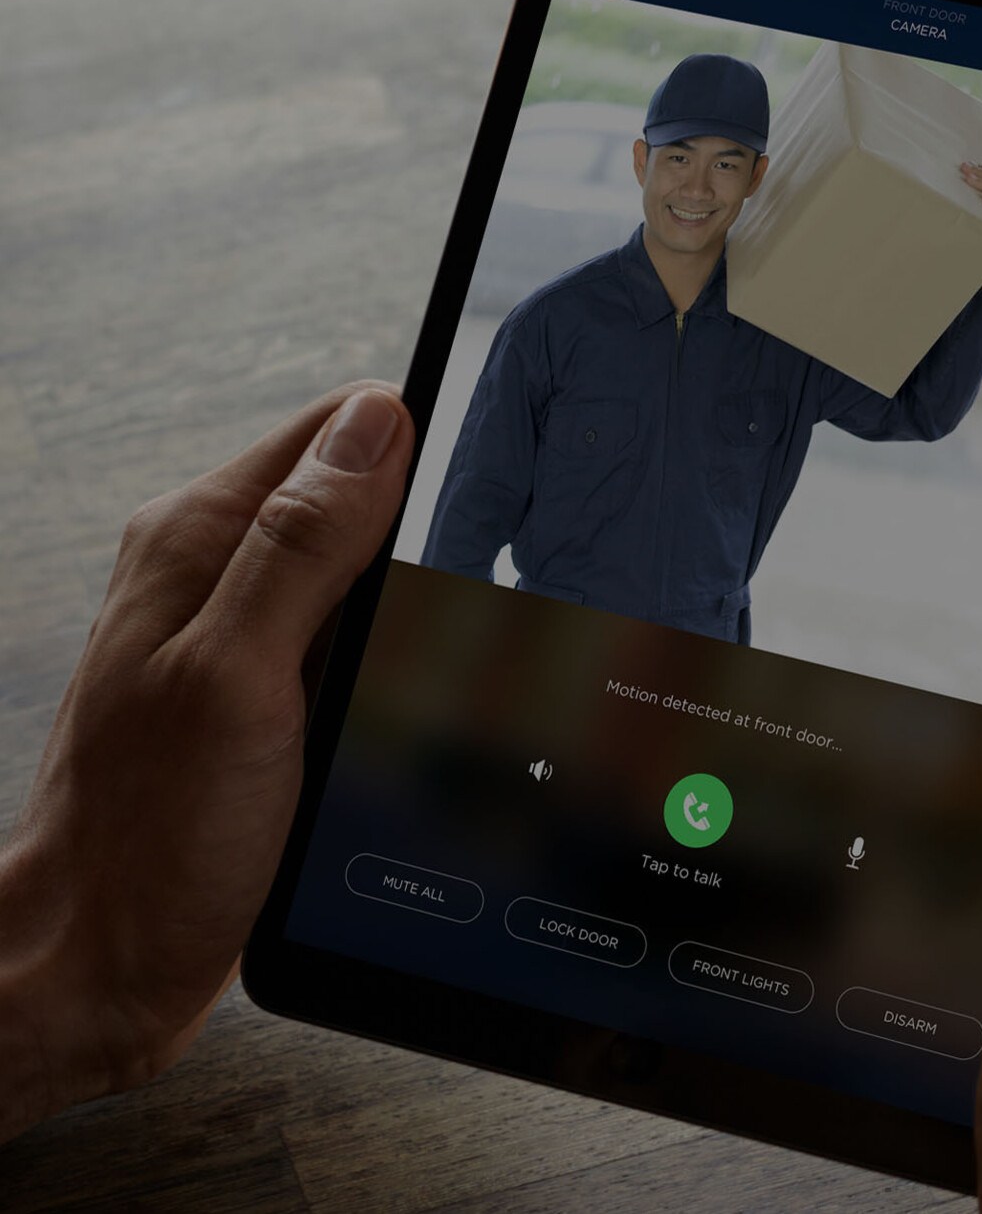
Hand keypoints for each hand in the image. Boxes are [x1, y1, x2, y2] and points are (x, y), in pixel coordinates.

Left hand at [0, 383, 412, 1140]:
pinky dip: (385, 655)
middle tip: (450, 604)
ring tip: (420, 663)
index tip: (473, 506)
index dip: (420, 449)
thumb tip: (374, 423)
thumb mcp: (240, 677)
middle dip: (421, 532)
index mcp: (196, 539)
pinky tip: (396, 701)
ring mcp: (234, 632)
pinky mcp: (257, 691)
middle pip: (355, 494)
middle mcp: (209, 571)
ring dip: (406, 603)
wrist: (104, 963)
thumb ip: (302, 544)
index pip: (337, 428)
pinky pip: (345, 634)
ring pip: (359, 568)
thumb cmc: (152, 840)